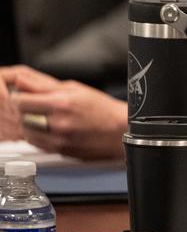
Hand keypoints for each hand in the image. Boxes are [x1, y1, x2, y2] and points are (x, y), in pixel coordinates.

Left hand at [1, 66, 128, 158]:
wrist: (121, 130)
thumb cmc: (102, 108)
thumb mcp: (75, 89)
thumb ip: (43, 85)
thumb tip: (20, 80)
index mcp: (62, 103)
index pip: (21, 101)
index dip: (21, 98)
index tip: (26, 97)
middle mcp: (58, 123)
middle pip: (21, 117)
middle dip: (26, 112)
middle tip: (37, 108)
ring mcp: (59, 139)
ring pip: (26, 133)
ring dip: (31, 125)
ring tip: (46, 119)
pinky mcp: (60, 151)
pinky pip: (36, 144)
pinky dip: (39, 137)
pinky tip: (52, 130)